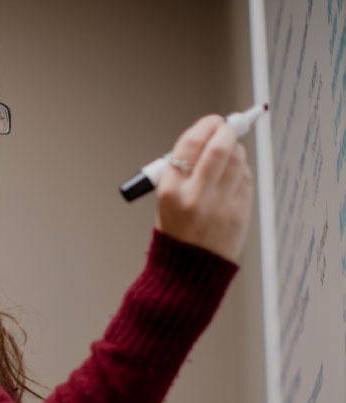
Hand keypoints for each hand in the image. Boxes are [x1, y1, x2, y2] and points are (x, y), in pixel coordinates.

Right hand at [155, 114, 254, 261]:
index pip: (189, 144)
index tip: (212, 120)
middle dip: (226, 130)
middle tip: (228, 126)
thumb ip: (185, 168)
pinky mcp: (239, 213)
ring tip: (230, 150)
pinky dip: (242, 170)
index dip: (204, 126)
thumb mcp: (168, 198)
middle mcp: (195, 196)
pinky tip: (234, 174)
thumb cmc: (176, 231)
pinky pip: (246, 179)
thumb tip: (210, 135)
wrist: (185, 271)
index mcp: (170, 190)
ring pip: (237, 161)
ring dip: (236, 149)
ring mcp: (220, 205)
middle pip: (218, 148)